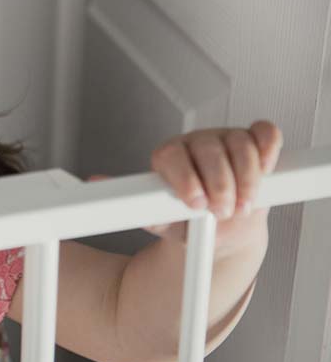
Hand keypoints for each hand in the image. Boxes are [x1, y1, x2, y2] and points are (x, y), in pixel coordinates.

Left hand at [88, 120, 282, 253]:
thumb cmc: (189, 221)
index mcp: (169, 157)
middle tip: (222, 211)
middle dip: (219, 184)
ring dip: (246, 178)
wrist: (222, 227)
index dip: (185, 179)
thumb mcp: (163, 220)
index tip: (195, 204)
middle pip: (208, 150)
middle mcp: (196, 143)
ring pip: (239, 144)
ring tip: (242, 205)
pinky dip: (267, 151)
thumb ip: (138, 206)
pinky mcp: (254, 140)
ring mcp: (226, 138)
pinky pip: (264, 134)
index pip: (172, 156)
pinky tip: (266, 171)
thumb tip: (94, 185)